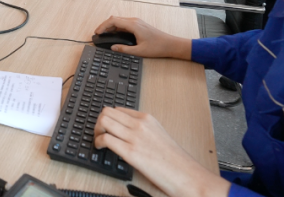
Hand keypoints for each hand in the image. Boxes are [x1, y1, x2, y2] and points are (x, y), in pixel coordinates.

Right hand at [93, 16, 190, 59]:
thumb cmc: (157, 47)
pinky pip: (124, 23)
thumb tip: (113, 48)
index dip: (103, 26)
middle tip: (97, 34)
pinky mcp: (138, 25)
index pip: (113, 21)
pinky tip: (114, 34)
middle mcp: (134, 21)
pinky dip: (116, 27)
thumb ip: (124, 50)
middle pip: (114, 19)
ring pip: (119, 20)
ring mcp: (136, 22)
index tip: (97, 32)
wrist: (170, 44)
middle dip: (104, 26)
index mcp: (133, 25)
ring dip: (110, 26)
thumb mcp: (139, 51)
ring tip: (103, 35)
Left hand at [94, 107, 229, 196]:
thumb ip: (144, 130)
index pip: (118, 109)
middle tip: (99, 133)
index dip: (108, 118)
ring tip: (99, 141)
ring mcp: (135, 137)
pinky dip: (98, 142)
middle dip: (99, 122)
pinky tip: (101, 148)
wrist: (187, 174)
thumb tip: (127, 133)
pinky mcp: (130, 152)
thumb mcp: (159, 135)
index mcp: (147, 119)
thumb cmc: (175, 160)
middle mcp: (140, 124)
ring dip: (96, 131)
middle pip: (107, 112)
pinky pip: (105, 139)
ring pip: (103, 121)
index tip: (106, 127)